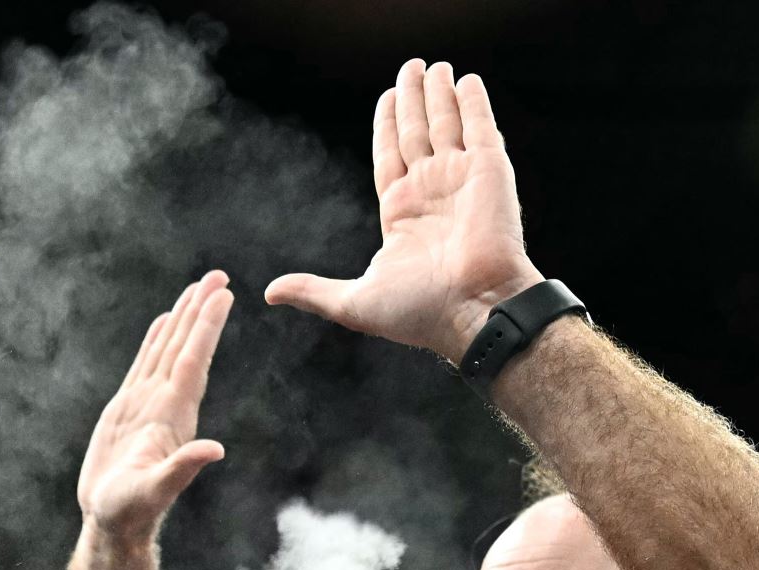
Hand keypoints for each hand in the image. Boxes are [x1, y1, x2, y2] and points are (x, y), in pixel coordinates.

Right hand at [77, 271, 233, 543]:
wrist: (114, 523)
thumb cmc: (131, 511)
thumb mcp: (156, 491)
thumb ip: (182, 469)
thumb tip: (215, 450)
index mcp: (174, 417)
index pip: (192, 362)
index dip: (206, 328)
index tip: (223, 296)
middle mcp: (165, 405)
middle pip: (185, 348)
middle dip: (201, 311)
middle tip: (219, 274)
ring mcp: (148, 405)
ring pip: (167, 351)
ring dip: (183, 319)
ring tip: (196, 287)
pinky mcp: (128, 409)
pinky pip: (145, 365)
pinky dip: (155, 340)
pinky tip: (164, 322)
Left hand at [265, 60, 544, 362]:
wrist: (473, 311)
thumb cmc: (419, 313)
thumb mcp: (353, 302)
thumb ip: (314, 291)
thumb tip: (269, 293)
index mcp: (401, 213)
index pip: (390, 156)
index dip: (387, 126)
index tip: (386, 96)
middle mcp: (431, 192)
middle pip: (416, 133)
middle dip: (412, 101)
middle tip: (410, 67)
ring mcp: (461, 180)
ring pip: (446, 125)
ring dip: (439, 94)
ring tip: (433, 66)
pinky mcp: (489, 172)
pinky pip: (479, 128)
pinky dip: (473, 104)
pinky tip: (465, 81)